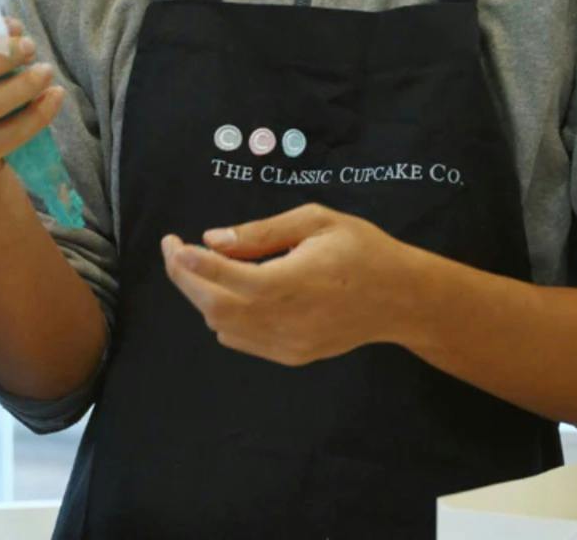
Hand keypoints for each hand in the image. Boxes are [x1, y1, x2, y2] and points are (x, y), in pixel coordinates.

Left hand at [162, 204, 416, 365]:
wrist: (403, 299)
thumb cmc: (362, 250)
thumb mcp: (316, 221)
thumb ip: (262, 232)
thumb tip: (213, 240)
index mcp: (292, 282)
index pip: (227, 277)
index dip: (192, 262)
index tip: (173, 242)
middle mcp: (286, 320)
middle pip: (214, 306)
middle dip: (185, 278)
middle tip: (175, 250)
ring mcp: (288, 344)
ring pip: (222, 326)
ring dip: (201, 296)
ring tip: (199, 265)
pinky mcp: (292, 355)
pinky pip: (240, 340)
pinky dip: (222, 316)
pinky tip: (227, 291)